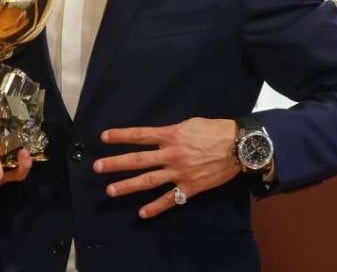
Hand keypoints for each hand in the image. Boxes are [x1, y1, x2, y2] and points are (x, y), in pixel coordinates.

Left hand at [93, 118, 238, 218]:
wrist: (239, 146)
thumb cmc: (214, 130)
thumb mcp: (189, 123)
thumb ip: (171, 131)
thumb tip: (157, 136)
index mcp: (170, 135)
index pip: (140, 135)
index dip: (120, 136)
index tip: (103, 137)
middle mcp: (171, 154)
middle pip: (138, 160)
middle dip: (116, 163)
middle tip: (97, 167)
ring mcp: (179, 173)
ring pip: (148, 181)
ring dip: (128, 186)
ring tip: (111, 190)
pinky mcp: (190, 187)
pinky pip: (170, 199)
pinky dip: (155, 207)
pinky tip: (142, 213)